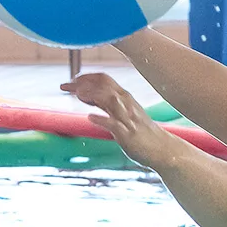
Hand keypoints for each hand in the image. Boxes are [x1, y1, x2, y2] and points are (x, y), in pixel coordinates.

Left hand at [62, 73, 190, 167]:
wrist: (162, 149)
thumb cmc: (140, 131)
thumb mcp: (123, 112)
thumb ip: (105, 102)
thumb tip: (84, 94)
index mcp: (124, 97)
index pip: (103, 78)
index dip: (84, 77)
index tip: (69, 82)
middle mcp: (126, 103)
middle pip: (103, 84)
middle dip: (82, 83)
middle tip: (64, 86)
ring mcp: (127, 118)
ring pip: (109, 99)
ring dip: (91, 95)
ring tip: (77, 96)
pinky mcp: (128, 134)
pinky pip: (113, 124)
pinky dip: (101, 119)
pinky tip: (90, 117)